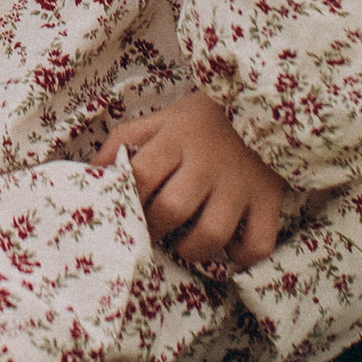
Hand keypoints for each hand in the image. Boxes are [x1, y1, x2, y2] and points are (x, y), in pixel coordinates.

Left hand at [96, 95, 287, 269]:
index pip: (141, 175)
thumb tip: (92, 170)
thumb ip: (125, 139)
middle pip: (172, 208)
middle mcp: (208, 162)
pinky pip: (257, 244)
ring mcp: (241, 184)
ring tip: (185, 245)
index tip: (127, 210)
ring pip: (212, 233)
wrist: (265, 104)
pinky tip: (229, 248)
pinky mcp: (269, 200)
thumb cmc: (205, 119)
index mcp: (177, 137)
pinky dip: (241, 256)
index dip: (128, 199)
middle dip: (154, 229)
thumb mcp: (163, 117)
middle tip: (154, 231)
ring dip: (192, 250)